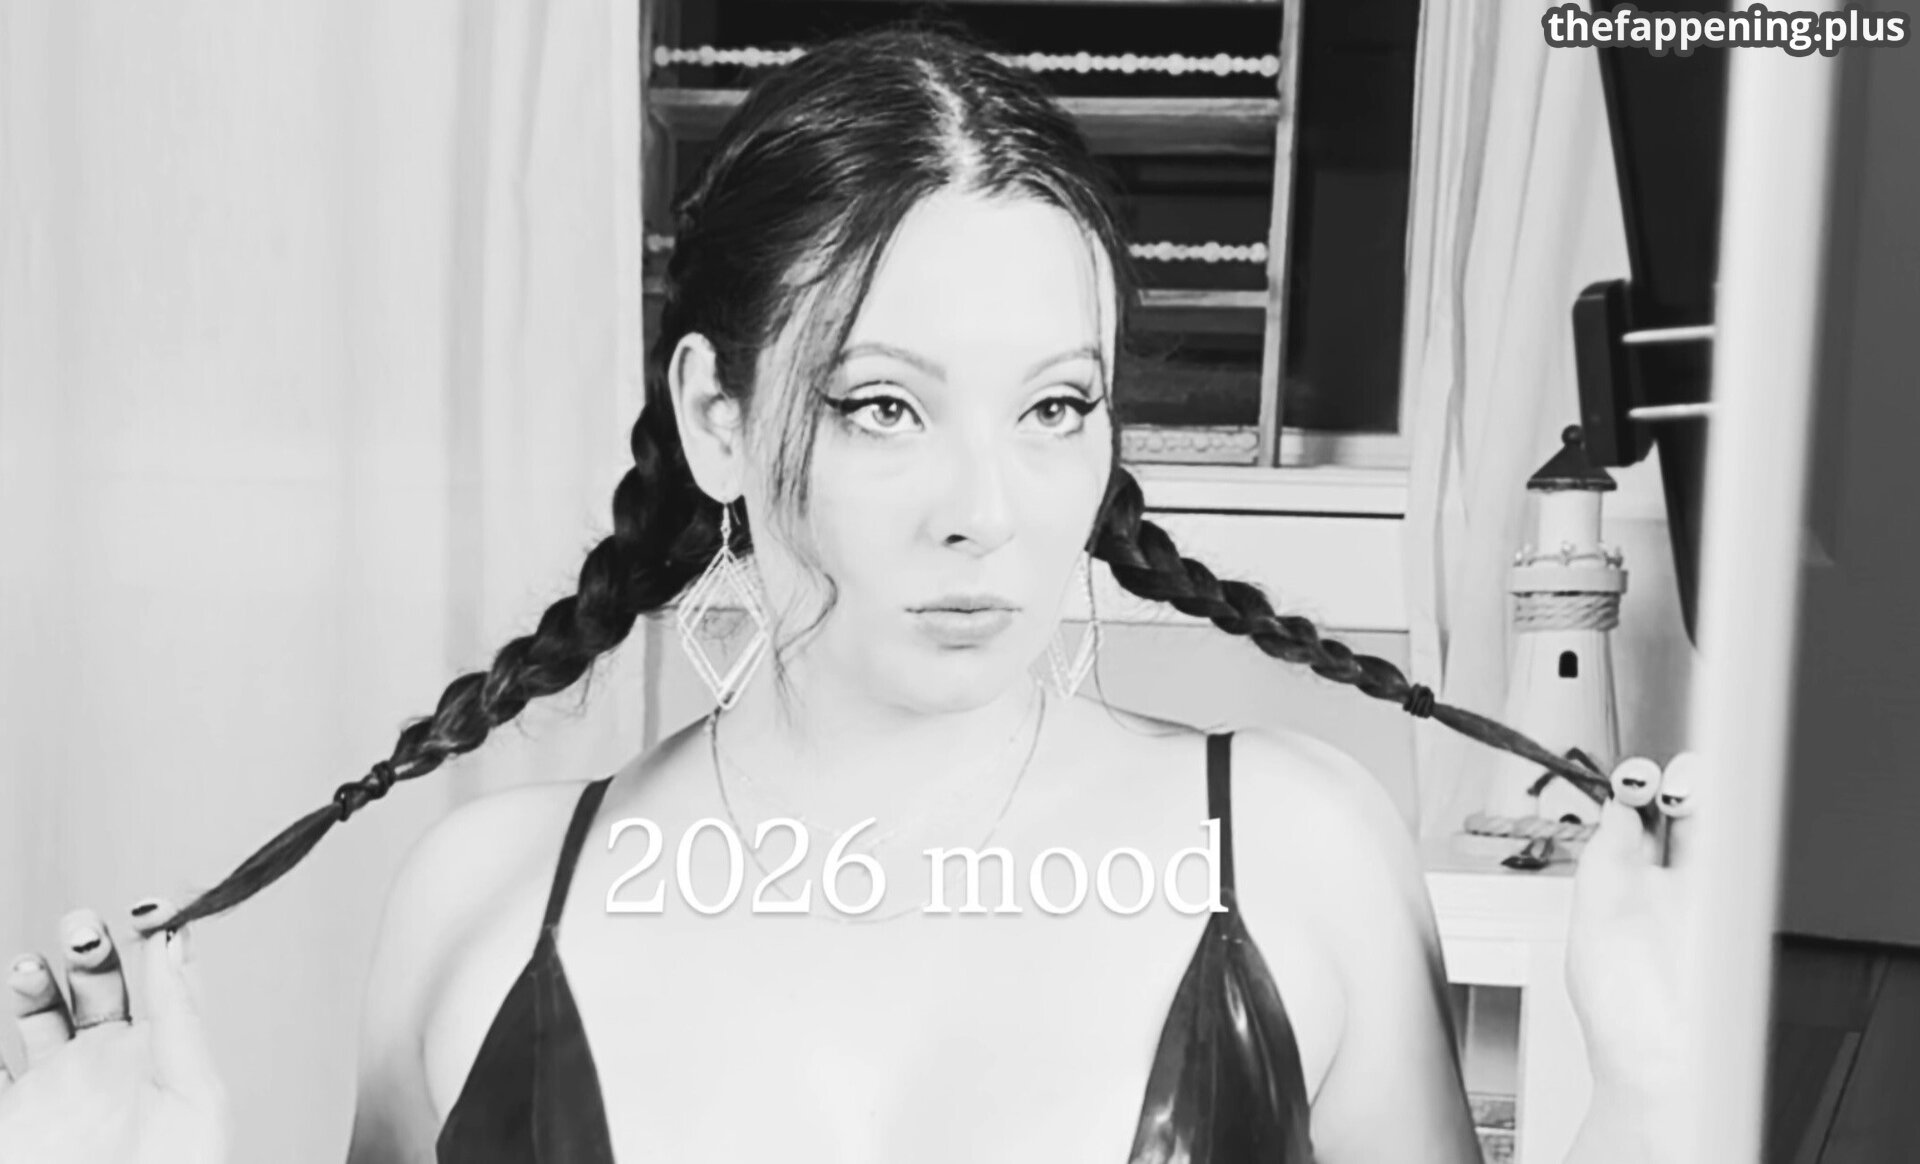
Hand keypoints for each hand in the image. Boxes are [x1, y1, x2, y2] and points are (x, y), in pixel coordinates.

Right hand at [0, 902, 228, 1163]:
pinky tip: (6, 1015)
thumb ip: (181, 1018)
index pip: (161, 981)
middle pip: (97, 987)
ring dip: (37, 979)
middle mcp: (108, 1068)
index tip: (150, 903)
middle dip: (89, 949)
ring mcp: (53, 1093)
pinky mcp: (12, 1118)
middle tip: (85, 929)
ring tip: (35, 968)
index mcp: (162, 1059)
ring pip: (39, 1016)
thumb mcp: (194, 1097)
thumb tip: (176, 939)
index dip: (156, 936)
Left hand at [1565, 755, 1697, 1149]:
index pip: (1631, 820)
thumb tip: (1614, 810)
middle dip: (1667, 784)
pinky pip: (1740, 854)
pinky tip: (1715, 809)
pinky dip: (1731, 824)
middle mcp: (1663, 890)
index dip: (1630, 792)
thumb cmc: (1621, 1015)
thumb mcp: (1593, 921)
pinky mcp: (1734, 908)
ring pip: (1710, 827)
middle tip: (1657, 780)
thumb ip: (1605, 860)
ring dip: (1699, 795)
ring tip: (1681, 790)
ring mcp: (1701, 897)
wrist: (1664, 1064)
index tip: (1627, 779)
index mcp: (1620, 889)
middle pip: (1673, 814)